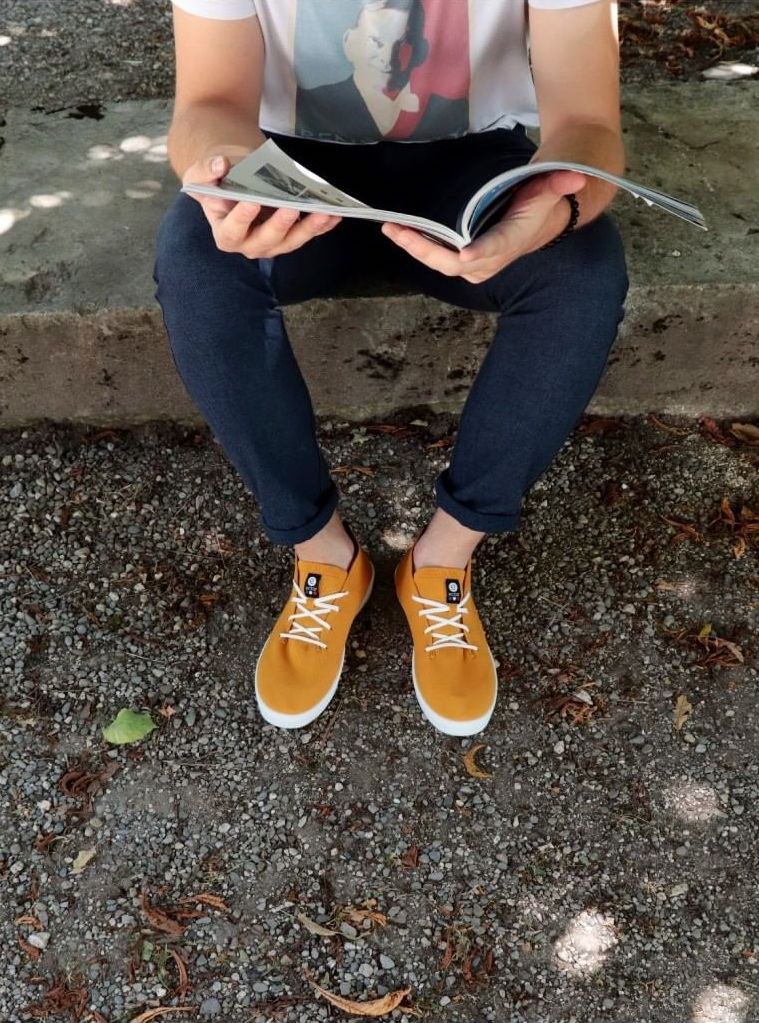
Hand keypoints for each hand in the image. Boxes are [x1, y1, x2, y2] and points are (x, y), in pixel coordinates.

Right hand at [183, 152, 341, 258]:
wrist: (232, 180)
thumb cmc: (215, 179)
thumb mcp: (199, 173)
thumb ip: (204, 170)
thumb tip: (220, 165)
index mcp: (226, 234)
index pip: (232, 231)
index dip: (241, 219)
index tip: (250, 202)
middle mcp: (250, 245)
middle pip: (266, 241)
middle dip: (280, 225)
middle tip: (291, 208)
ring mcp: (273, 243)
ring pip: (292, 241)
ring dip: (309, 228)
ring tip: (324, 212)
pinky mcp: (291, 236)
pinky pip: (309, 234)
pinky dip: (323, 225)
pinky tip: (335, 214)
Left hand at [381, 170, 586, 283]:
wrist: (541, 224)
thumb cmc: (541, 204)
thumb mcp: (550, 189)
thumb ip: (557, 182)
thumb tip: (575, 175)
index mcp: (510, 240)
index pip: (494, 249)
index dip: (479, 253)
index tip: (464, 254)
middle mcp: (490, 259)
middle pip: (454, 263)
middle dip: (425, 249)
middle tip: (400, 230)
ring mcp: (475, 265)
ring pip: (441, 263)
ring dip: (415, 247)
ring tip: (391, 228)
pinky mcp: (464, 264)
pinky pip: (438, 260)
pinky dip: (418, 248)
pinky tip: (399, 232)